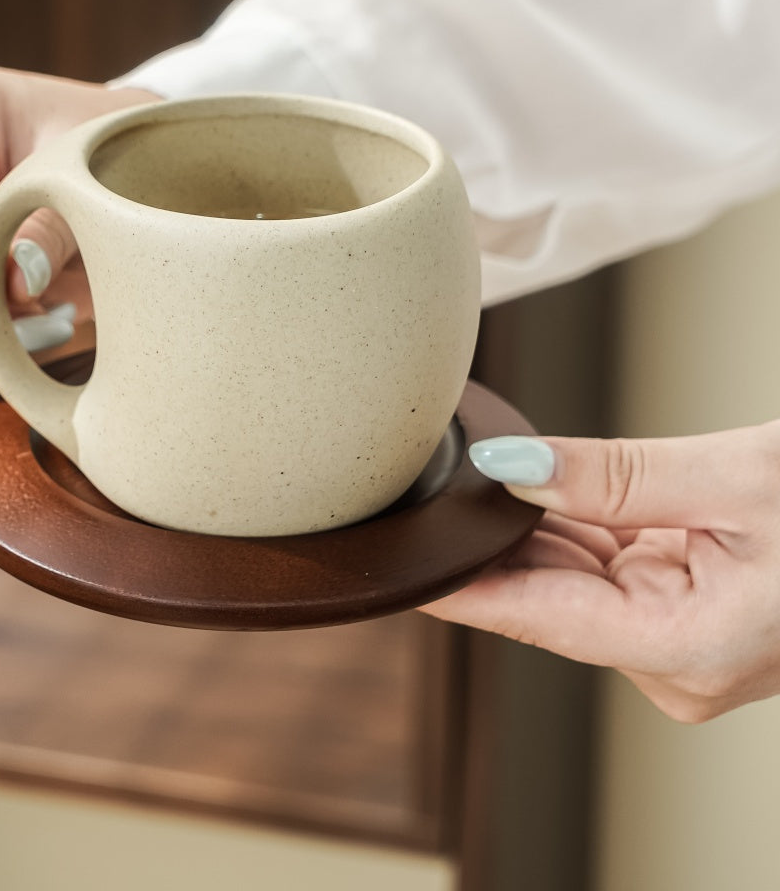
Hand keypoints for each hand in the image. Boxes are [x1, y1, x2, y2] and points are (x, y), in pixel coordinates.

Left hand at [421, 424, 779, 720]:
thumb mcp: (736, 479)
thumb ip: (616, 478)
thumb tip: (514, 469)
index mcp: (685, 650)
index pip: (534, 616)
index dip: (457, 588)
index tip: (396, 569)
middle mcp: (674, 662)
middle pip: (545, 593)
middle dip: (489, 538)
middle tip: (433, 483)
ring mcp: (677, 638)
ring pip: (571, 574)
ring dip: (530, 524)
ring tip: (483, 474)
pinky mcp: (682, 608)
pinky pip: (605, 564)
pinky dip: (573, 523)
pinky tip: (537, 486)